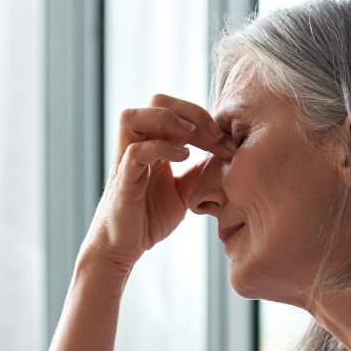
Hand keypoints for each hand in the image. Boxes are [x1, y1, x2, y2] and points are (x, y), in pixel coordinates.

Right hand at [84, 94, 235, 270]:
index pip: (177, 111)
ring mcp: (126, 161)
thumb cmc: (148, 219)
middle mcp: (137, 145)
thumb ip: (199, 171)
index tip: (228, 142)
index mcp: (153, 144)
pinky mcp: (122, 180)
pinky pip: (134, 151)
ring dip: (168, 120)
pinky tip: (182, 157)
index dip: (205, 119)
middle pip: (157, 101)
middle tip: (214, 135)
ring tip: (193, 137)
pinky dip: (160, 148)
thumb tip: (224, 155)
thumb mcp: (184, 191)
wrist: (123, 248)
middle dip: (191, 112)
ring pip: (133, 116)